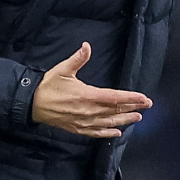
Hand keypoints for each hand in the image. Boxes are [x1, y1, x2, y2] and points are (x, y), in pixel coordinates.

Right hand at [30, 42, 151, 137]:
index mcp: (87, 95)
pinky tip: (116, 133)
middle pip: (115, 110)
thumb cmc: (48, 85)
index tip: (143, 98)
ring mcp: (83, 121)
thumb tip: (87, 46)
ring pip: (108, 122)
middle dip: (133, 108)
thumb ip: (78, 58)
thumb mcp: (63, 69)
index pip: (114, 98)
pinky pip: (96, 132)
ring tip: (137, 118)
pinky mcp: (77, 128)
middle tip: (147, 106)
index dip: (131, 98)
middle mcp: (88, 111)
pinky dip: (107, 133)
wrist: (32, 104)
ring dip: (124, 120)